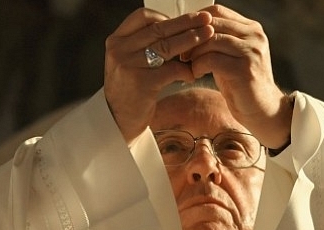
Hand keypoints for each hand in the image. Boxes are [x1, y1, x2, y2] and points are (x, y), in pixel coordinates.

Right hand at [104, 8, 213, 142]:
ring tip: (207, 37)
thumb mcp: (129, 61)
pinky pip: (171, 70)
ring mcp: (129, 65)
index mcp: (116, 40)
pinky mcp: (142, 83)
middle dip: (186, 23)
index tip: (186, 19)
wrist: (117, 120)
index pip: (143, 17)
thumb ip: (146, 45)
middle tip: (206, 20)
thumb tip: (180, 29)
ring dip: (191, 40)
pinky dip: (185, 70)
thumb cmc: (128, 90)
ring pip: (167, 46)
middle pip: (159, 29)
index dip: (167, 16)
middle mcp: (120, 50)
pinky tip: (192, 74)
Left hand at [188, 5, 292, 148]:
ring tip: (189, 63)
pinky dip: (198, 65)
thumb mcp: (232, 56)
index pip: (218, 11)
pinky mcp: (244, 69)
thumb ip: (219, 40)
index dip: (196, 21)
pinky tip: (197, 73)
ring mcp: (251, 52)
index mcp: (252, 29)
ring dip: (194, 52)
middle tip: (181, 51)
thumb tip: (191, 29)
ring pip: (211, 40)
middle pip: (212, 23)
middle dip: (192, 37)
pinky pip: (212, 59)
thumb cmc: (243, 84)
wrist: (263, 109)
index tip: (183, 35)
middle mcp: (254, 36)